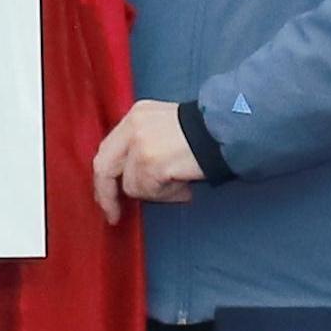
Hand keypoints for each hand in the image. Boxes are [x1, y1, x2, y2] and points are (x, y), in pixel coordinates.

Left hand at [88, 100, 205, 221]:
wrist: (226, 131)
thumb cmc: (204, 133)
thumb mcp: (165, 127)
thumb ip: (142, 144)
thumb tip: (127, 178)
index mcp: (135, 115)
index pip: (106, 150)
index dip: (104, 178)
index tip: (107, 197)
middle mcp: (132, 126)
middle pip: (104, 167)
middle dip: (106, 195)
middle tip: (113, 214)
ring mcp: (140, 144)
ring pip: (131, 185)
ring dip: (155, 193)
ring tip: (179, 184)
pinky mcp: (151, 162)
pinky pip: (149, 191)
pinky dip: (167, 195)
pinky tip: (184, 186)